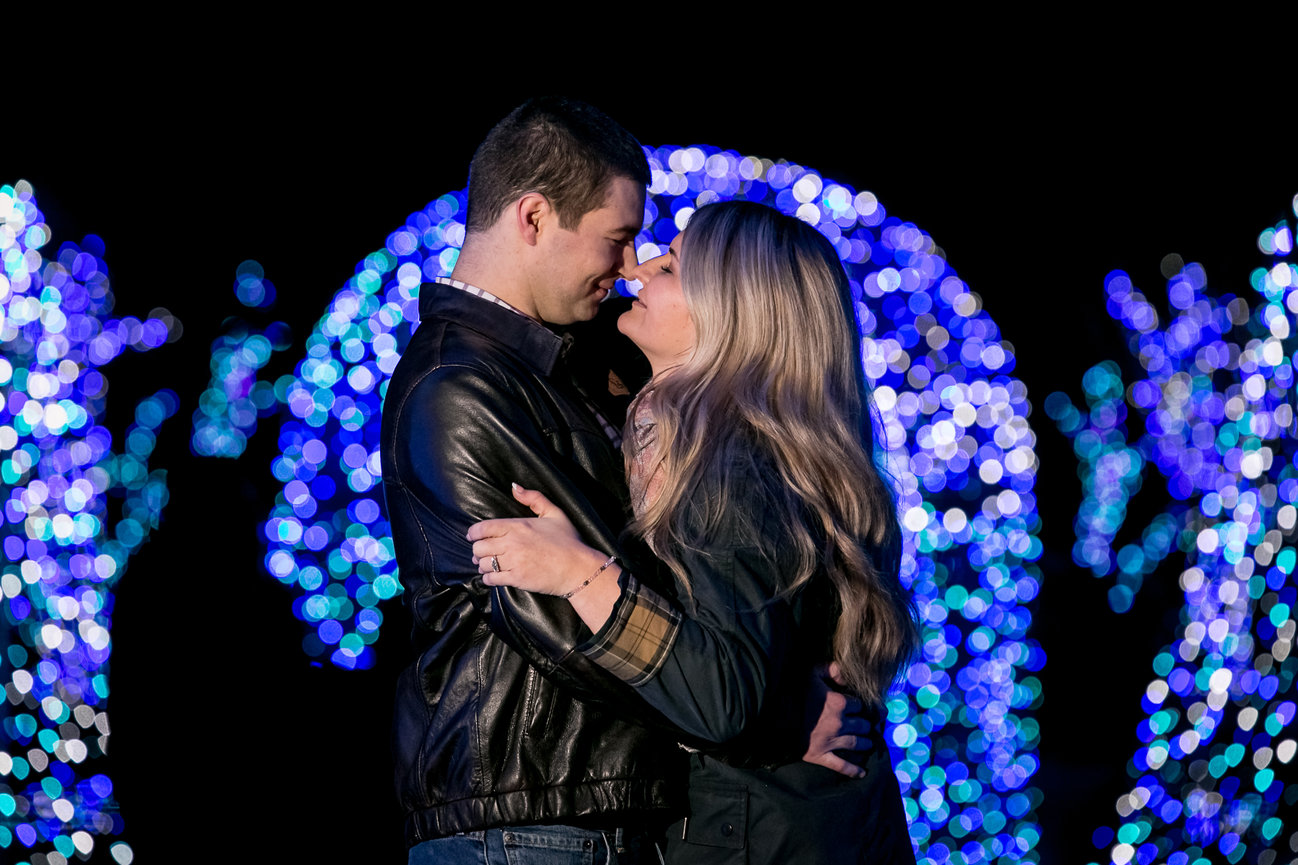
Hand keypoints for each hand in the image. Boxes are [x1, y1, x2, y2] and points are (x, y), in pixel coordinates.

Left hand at [467, 484, 606, 596]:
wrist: (577, 569)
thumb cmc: (568, 541)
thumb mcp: (554, 513)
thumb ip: (533, 498)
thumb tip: (514, 487)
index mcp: (517, 525)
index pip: (482, 528)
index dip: (473, 533)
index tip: (473, 536)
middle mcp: (511, 543)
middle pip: (479, 547)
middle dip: (478, 550)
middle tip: (482, 552)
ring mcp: (513, 562)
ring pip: (483, 564)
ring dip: (482, 565)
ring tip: (487, 565)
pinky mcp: (516, 579)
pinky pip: (491, 579)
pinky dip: (488, 578)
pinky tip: (493, 576)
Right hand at [801, 663, 873, 778]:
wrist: (773, 714)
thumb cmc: (794, 692)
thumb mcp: (812, 673)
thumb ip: (832, 669)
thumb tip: (846, 676)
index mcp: (839, 703)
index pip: (860, 705)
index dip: (859, 706)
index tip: (858, 707)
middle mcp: (839, 724)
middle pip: (863, 726)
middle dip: (865, 725)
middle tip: (867, 726)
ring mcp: (831, 741)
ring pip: (857, 744)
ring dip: (865, 743)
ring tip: (867, 743)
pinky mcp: (821, 755)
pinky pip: (841, 765)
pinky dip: (853, 770)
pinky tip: (862, 773)